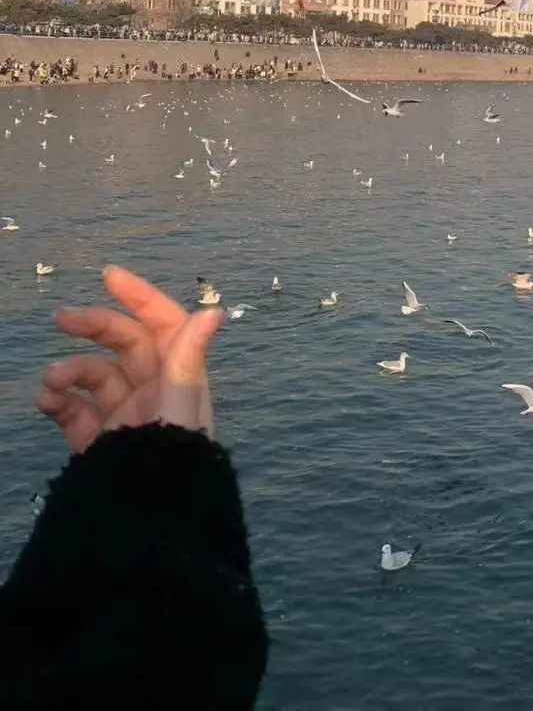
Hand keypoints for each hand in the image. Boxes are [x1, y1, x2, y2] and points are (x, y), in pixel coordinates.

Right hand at [37, 265, 221, 451]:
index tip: (109, 276)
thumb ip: (190, 359)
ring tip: (52, 382)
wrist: (150, 527)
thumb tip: (213, 310)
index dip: (140, 297)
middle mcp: (154, 390)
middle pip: (124, 344)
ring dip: (71, 370)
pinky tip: (46, 402)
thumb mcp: (182, 407)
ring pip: (95, 376)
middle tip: (61, 318)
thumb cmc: (174, 462)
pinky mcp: (100, 443)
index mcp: (179, 375)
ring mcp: (125, 415)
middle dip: (94, 326)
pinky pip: (75, 412)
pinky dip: (59, 401)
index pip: (163, 324)